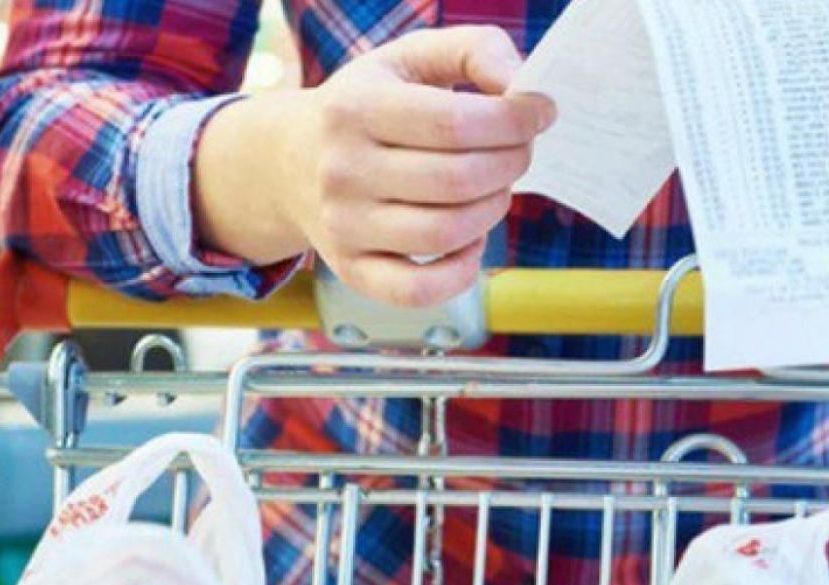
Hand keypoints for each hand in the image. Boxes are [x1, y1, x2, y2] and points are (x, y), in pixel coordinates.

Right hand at [214, 26, 554, 307]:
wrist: (289, 162)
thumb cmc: (370, 105)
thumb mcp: (408, 58)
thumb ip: (472, 50)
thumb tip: (520, 85)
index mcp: (354, 109)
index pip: (455, 123)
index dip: (514, 120)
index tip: (540, 112)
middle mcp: (342, 170)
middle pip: (458, 180)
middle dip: (511, 163)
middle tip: (520, 150)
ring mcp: (344, 227)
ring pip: (447, 233)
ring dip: (494, 209)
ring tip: (496, 187)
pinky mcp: (352, 271)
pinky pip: (419, 290)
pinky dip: (462, 271)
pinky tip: (470, 239)